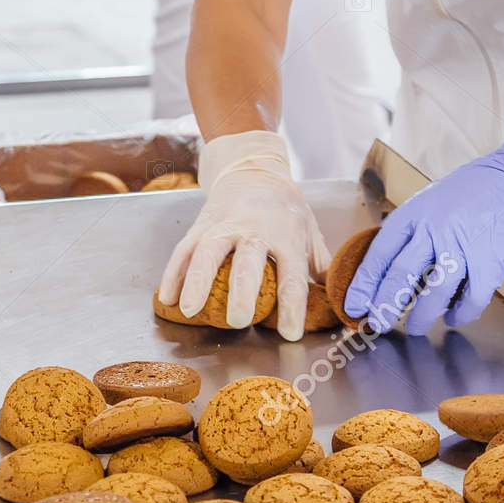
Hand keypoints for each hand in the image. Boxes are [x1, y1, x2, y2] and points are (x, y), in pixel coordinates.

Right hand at [157, 130, 329, 339]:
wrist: (253, 169)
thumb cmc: (285, 209)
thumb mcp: (310, 232)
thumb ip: (320, 266)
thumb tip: (337, 299)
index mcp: (286, 235)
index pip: (291, 274)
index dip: (291, 306)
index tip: (290, 333)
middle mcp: (254, 230)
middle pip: (247, 263)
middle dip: (242, 292)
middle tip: (238, 320)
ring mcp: (224, 226)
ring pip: (207, 253)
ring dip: (196, 282)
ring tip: (189, 310)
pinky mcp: (200, 226)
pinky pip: (183, 250)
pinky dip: (172, 274)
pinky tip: (166, 298)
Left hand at [344, 133, 503, 334]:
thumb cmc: (466, 196)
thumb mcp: (427, 203)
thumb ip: (409, 235)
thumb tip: (384, 276)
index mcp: (414, 215)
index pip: (380, 255)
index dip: (364, 285)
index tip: (353, 306)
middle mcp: (434, 230)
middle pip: (401, 276)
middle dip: (385, 307)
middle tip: (378, 325)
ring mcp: (463, 246)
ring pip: (434, 293)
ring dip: (422, 317)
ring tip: (414, 328)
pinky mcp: (490, 262)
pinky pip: (471, 299)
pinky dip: (460, 314)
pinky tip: (453, 318)